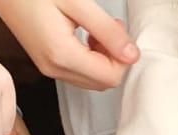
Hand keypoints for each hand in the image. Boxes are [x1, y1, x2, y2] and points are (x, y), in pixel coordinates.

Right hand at [0, 0, 137, 88]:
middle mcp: (55, 68)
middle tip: (110, 28)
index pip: (110, 77)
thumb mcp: (75, 2)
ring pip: (92, 80)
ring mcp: (49, 68)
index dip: (122, 57)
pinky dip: (90, 59)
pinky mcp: (46, 63)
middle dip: (114, 59)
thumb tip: (131, 54)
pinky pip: (79, 73)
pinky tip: (85, 36)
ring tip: (96, 29)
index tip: (118, 32)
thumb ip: (106, 30)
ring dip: (103, 59)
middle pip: (103, 83)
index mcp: (62, 55)